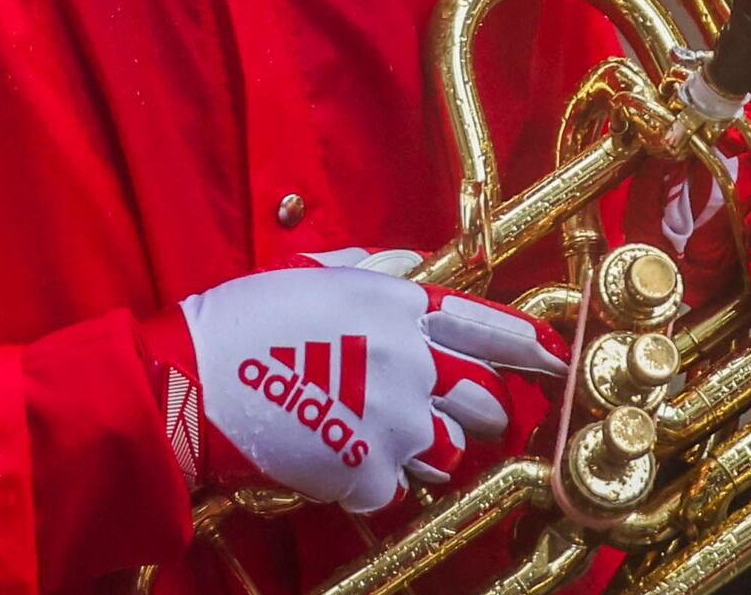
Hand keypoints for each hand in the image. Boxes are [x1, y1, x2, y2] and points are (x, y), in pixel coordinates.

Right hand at [163, 251, 565, 515]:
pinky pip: (398, 488)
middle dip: (477, 409)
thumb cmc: (244, 321)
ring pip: (451, 451)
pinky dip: (374, 480)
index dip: (532, 347)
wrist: (194, 382)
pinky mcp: (371, 473)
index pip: (490, 325)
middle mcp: (411, 363)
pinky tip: (337, 459)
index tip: (555, 362)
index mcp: (398, 307)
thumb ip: (369, 269)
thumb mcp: (308, 274)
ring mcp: (396, 423)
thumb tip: (408, 263)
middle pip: (485, 401)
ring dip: (426, 448)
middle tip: (442, 410)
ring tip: (377, 434)